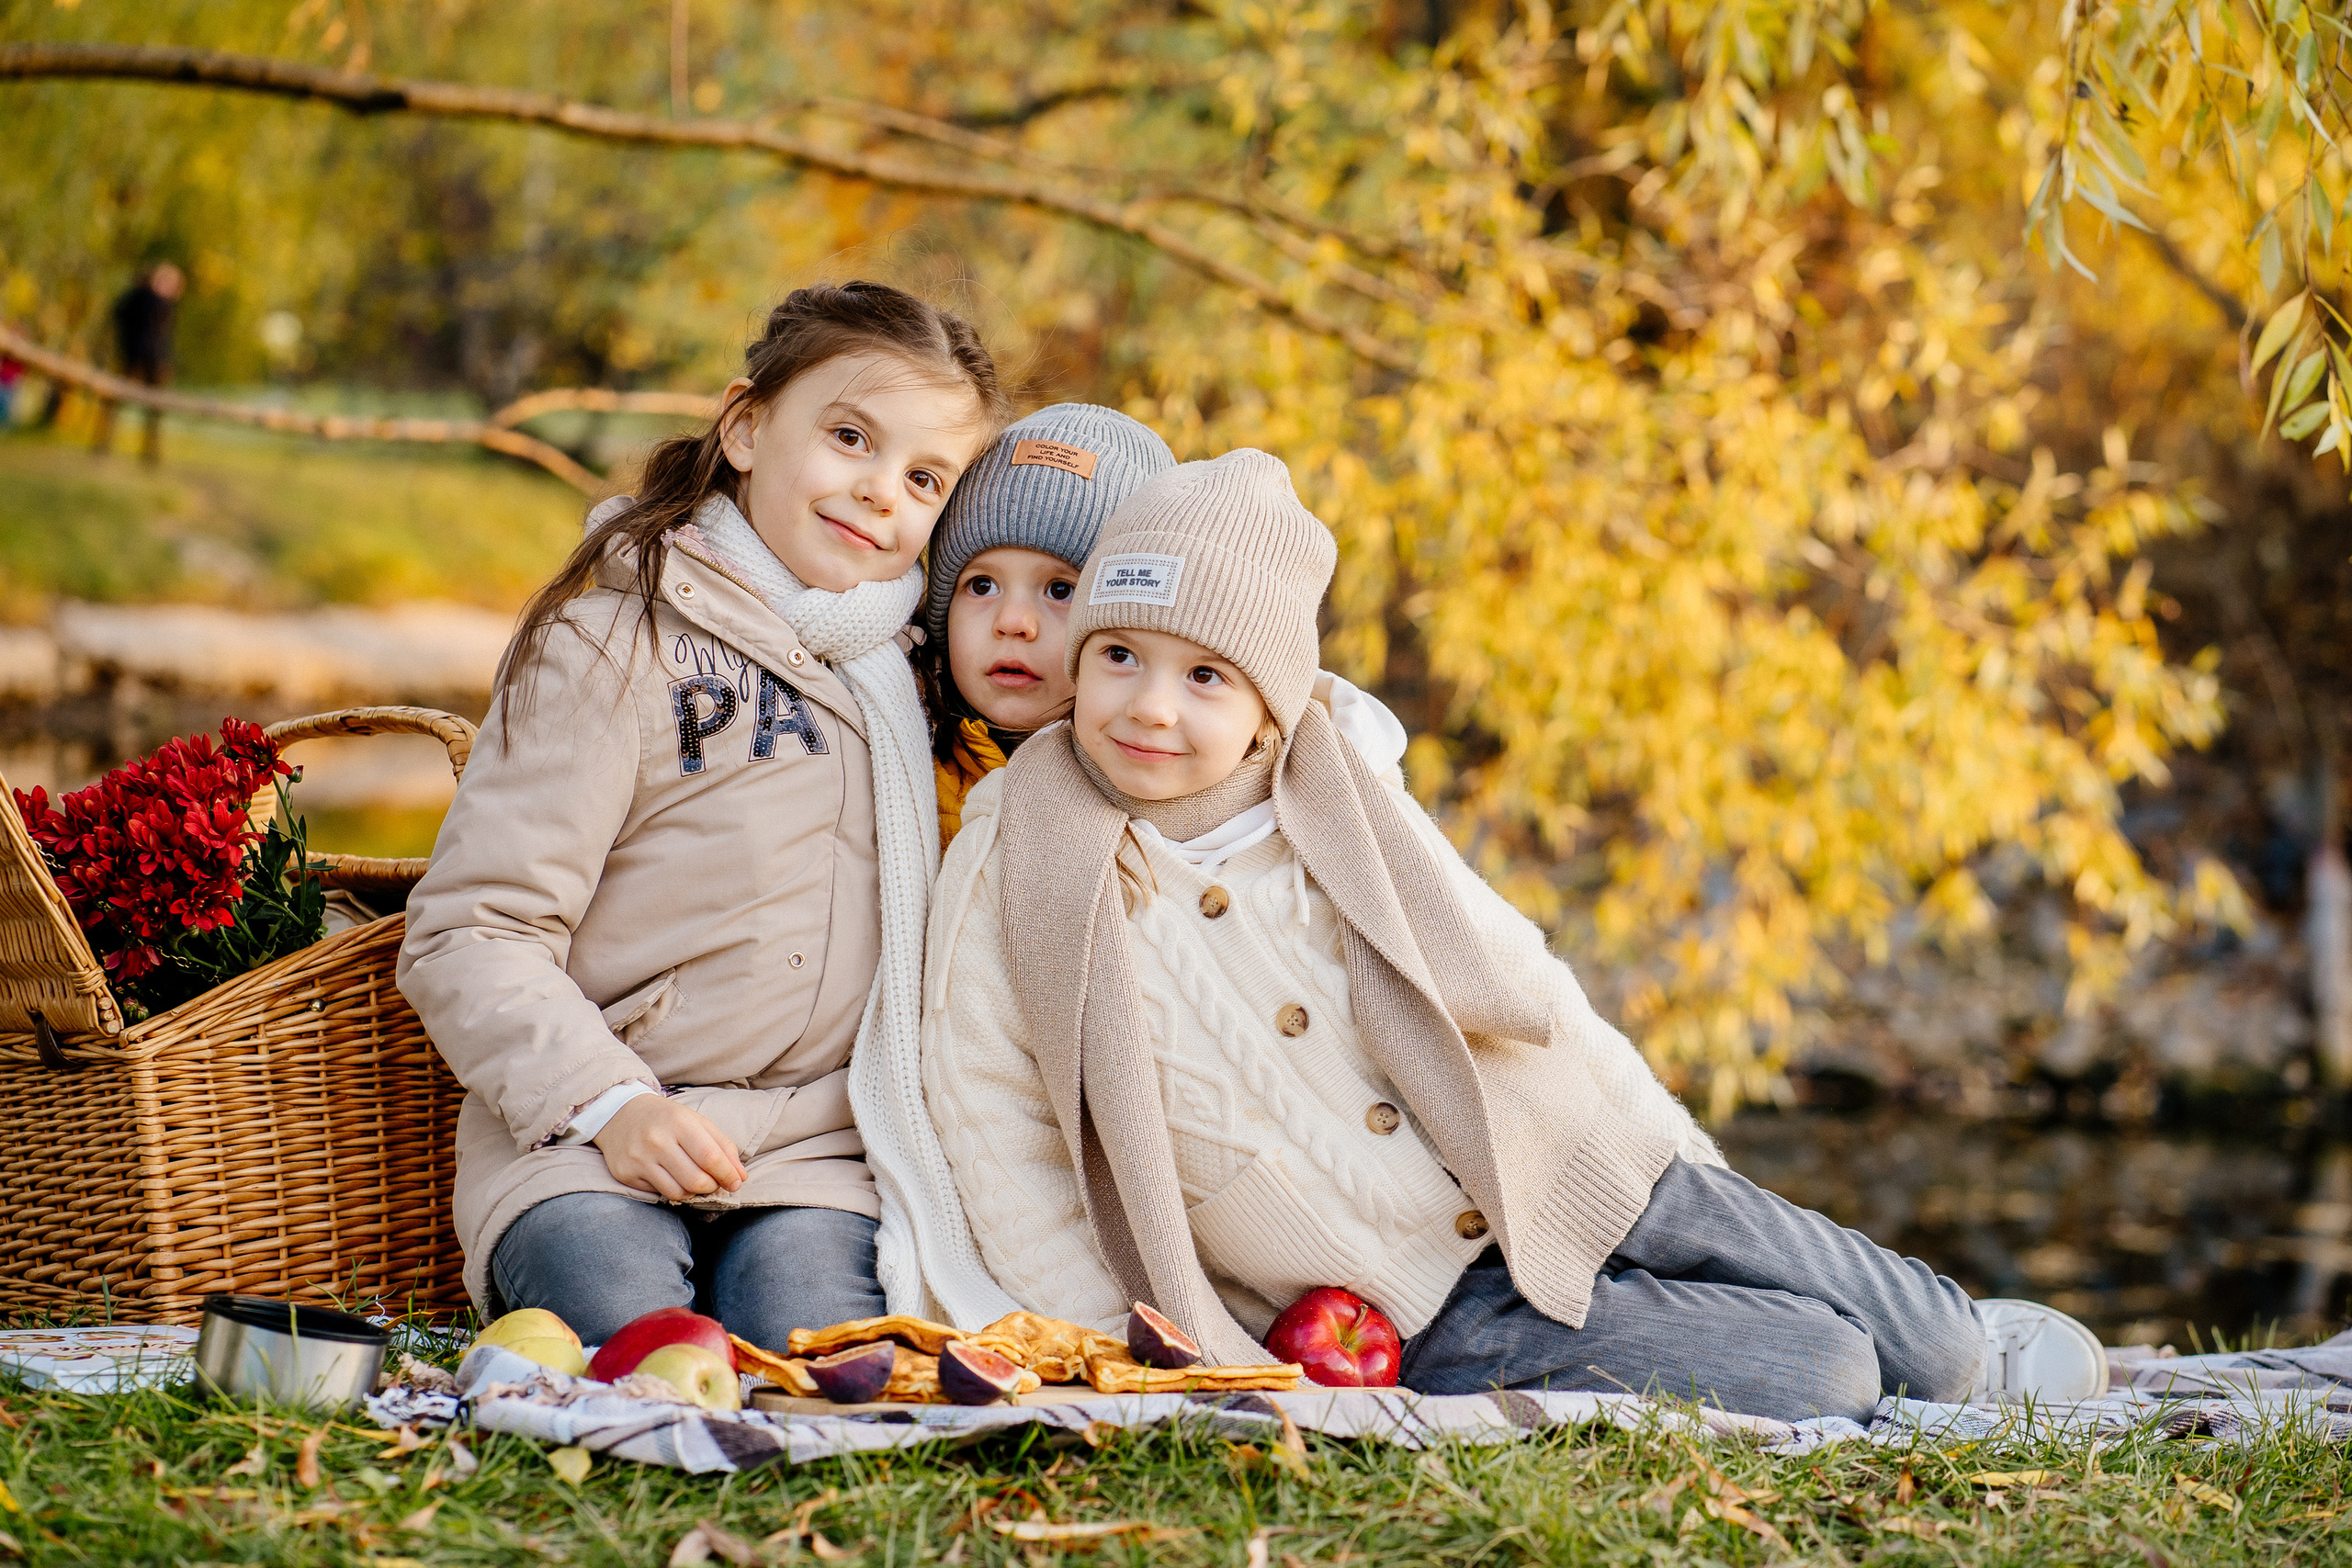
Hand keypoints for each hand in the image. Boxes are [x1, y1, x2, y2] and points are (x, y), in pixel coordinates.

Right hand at [592, 1095, 746, 1199]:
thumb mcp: (697, 1122)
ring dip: (694, 1193)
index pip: (710, 1157)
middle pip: (696, 1180)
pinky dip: (673, 1190)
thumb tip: (740, 1177)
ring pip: (678, 1192)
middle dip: (712, 1186)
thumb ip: (723, 1147)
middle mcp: (656, 1141)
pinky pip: (658, 1193)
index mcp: (679, 1123)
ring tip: (695, 1181)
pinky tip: (673, 1178)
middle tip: (714, 1182)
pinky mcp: (626, 1174)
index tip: (736, 1183)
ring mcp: (639, 1159)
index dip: (728, 1174)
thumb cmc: (666, 1118)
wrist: (620, 1114)